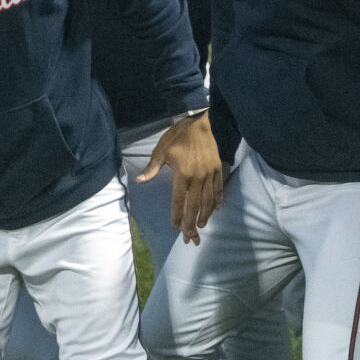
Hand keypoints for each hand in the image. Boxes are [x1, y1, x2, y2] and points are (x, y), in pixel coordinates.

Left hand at [137, 113, 223, 243]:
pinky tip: (216, 209)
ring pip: (207, 201)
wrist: (202, 122)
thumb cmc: (178, 136)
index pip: (178, 200)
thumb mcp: (162, 150)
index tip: (175, 227)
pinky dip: (217, 200)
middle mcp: (197, 177)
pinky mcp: (218, 170)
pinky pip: (218, 189)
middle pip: (194, 206)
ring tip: (201, 226)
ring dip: (205, 216)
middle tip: (189, 237)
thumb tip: (140, 180)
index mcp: (182, 174)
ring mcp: (209, 174)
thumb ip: (153, 167)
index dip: (176, 216)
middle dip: (191, 223)